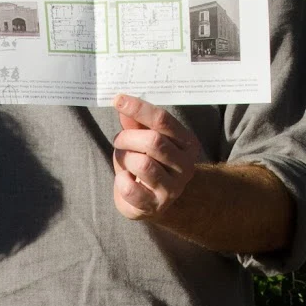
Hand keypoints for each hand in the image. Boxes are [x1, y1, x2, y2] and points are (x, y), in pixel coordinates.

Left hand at [111, 94, 201, 221]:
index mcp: (187, 143)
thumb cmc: (148, 163)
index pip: (163, 120)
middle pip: (154, 141)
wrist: (152, 202)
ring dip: (125, 158)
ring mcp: (172, 188)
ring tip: (124, 161)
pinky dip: (120, 180)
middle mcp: (185, 166)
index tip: (118, 100)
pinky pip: (131, 189)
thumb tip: (123, 105)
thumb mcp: (143, 140)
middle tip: (118, 140)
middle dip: (128, 138)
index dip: (139, 109)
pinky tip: (124, 179)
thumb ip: (135, 124)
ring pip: (143, 164)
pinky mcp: (155, 205)